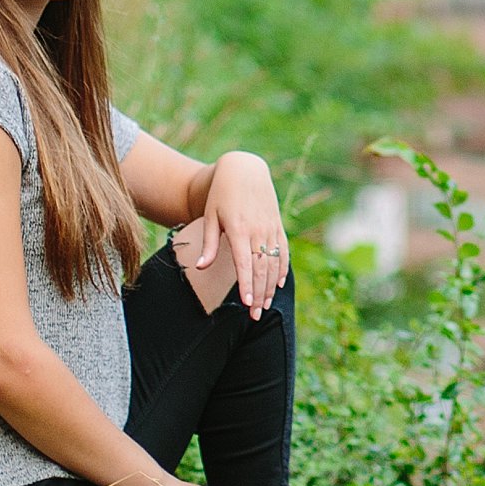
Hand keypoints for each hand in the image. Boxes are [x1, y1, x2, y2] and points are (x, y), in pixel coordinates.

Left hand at [190, 151, 290, 318]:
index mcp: (239, 229)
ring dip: (271, 286)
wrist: (244, 169)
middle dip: (260, 294)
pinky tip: (279, 284)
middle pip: (262, 268)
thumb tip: (201, 267)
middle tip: (256, 316)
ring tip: (266, 305)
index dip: (247, 285)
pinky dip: (283, 269)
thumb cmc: (222, 194)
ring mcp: (270, 228)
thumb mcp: (210, 216)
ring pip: (274, 263)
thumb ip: (209, 243)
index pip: (245, 263)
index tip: (248, 304)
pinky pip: (283, 251)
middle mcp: (258, 230)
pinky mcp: (278, 226)